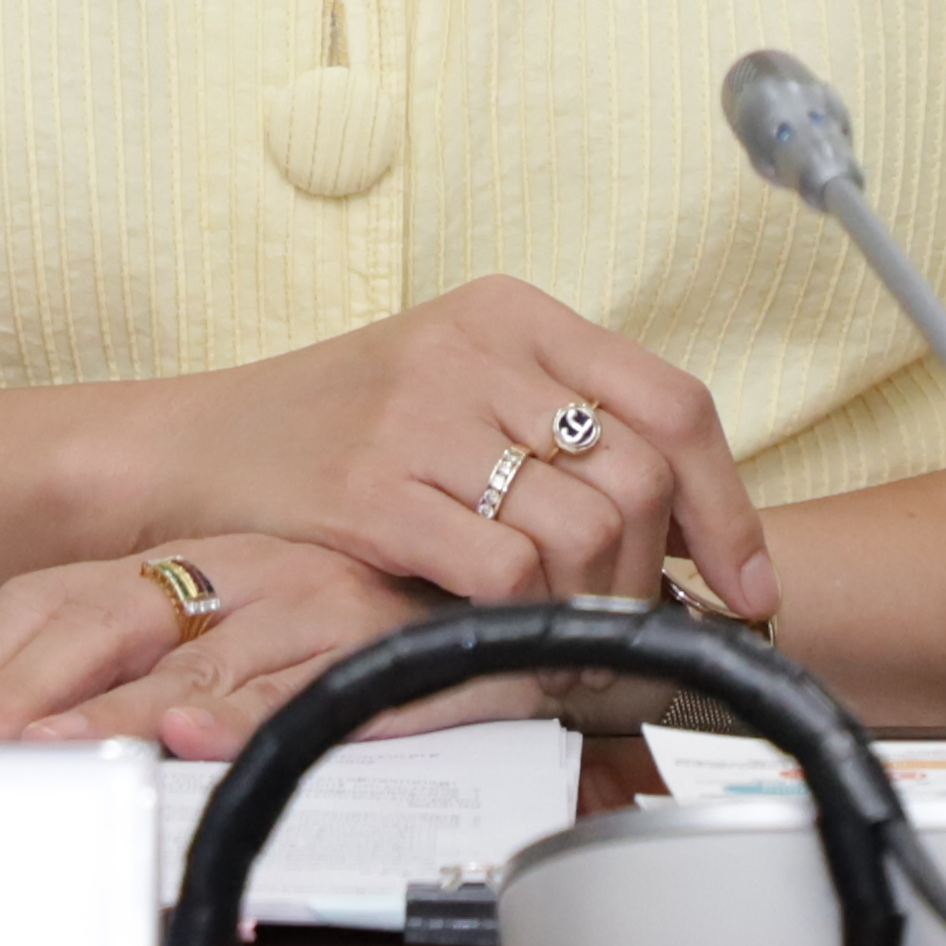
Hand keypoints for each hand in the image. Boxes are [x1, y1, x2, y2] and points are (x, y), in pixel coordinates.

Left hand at [0, 532, 542, 759]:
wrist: (514, 601)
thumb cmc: (369, 621)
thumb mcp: (242, 628)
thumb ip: (149, 677)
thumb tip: (20, 742)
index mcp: (187, 562)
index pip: (54, 597)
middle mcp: (239, 572)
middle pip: (103, 619)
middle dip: (24, 693)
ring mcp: (309, 604)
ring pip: (192, 663)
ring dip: (115, 717)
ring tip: (50, 759)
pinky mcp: (380, 646)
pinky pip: (303, 686)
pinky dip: (247, 716)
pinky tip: (198, 743)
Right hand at [112, 274, 777, 619]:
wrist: (197, 449)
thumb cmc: (338, 429)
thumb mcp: (458, 385)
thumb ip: (562, 427)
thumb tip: (693, 528)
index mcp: (512, 314)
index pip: (674, 402)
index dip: (729, 504)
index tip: (747, 582)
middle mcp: (476, 351)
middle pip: (643, 476)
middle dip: (656, 573)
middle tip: (633, 621)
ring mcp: (422, 416)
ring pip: (583, 532)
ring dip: (591, 607)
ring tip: (565, 630)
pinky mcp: (375, 489)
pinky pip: (506, 572)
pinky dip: (525, 620)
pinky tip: (505, 631)